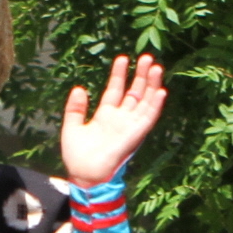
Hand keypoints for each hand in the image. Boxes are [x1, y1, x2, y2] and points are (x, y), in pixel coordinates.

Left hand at [59, 56, 166, 186]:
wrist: (85, 175)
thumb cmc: (77, 156)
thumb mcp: (72, 127)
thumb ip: (75, 108)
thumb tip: (79, 88)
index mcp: (105, 115)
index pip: (116, 89)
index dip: (119, 74)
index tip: (122, 58)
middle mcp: (120, 118)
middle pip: (134, 92)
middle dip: (141, 75)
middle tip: (146, 57)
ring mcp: (129, 126)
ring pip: (144, 101)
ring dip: (151, 85)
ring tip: (156, 67)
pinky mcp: (135, 135)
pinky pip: (148, 118)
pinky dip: (155, 105)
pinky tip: (161, 91)